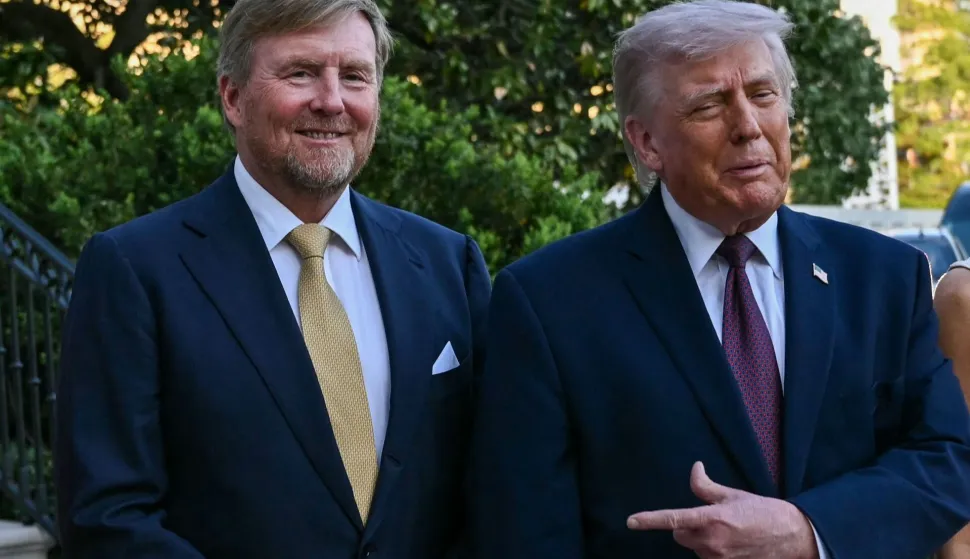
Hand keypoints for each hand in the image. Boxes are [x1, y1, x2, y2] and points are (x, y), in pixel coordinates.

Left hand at [626, 462, 818, 558]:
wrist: (791, 536)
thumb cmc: (763, 511)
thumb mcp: (732, 495)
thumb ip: (706, 486)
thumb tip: (694, 469)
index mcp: (712, 519)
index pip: (673, 520)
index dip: (650, 520)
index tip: (631, 521)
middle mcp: (712, 541)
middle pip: (679, 535)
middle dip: (684, 527)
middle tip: (707, 518)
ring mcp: (718, 558)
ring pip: (692, 547)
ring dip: (699, 539)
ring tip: (726, 530)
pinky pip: (706, 557)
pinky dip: (710, 549)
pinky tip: (729, 543)